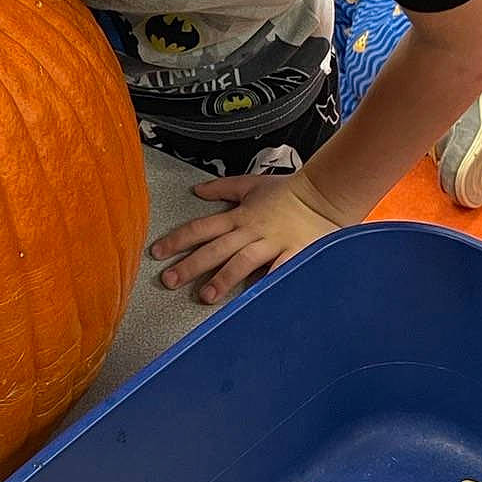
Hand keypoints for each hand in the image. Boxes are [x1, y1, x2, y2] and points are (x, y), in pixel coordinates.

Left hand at [152, 171, 351, 306]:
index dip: (177, 240)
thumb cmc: (287, 191)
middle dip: (190, 265)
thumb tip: (196, 190)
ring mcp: (272, 244)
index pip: (201, 228)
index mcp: (239, 216)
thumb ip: (222, 188)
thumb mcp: (250, 184)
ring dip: (223, 279)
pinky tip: (255, 298)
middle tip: (169, 280)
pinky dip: (268, 283)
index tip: (157, 252)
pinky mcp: (293, 254)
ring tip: (206, 296)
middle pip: (215, 248)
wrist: (323, 193)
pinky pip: (278, 271)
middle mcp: (251, 231)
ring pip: (242, 261)